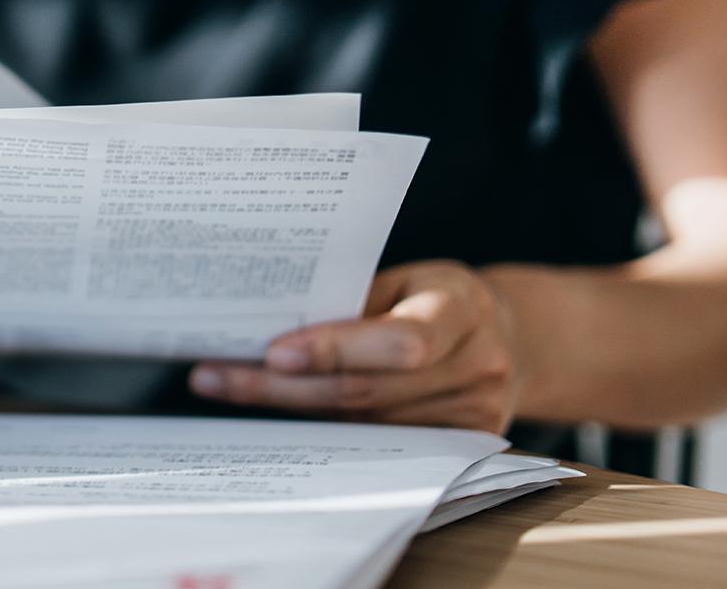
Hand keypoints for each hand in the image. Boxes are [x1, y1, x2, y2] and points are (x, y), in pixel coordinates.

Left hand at [187, 260, 524, 432]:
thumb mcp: (404, 280)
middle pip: (367, 392)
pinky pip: (378, 444)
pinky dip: (325, 429)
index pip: (400, 340)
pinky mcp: (461, 447)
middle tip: (218, 378)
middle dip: (284, 388)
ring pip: (363, 424)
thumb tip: (266, 318)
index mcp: (462, 309)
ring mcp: (474, 414)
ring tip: (230, 390)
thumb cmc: (437, 299)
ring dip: (292, 411)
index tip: (273, 351)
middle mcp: (477, 366)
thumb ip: (352, 300)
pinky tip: (278, 416)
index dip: (336, 349)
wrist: (507, 339)